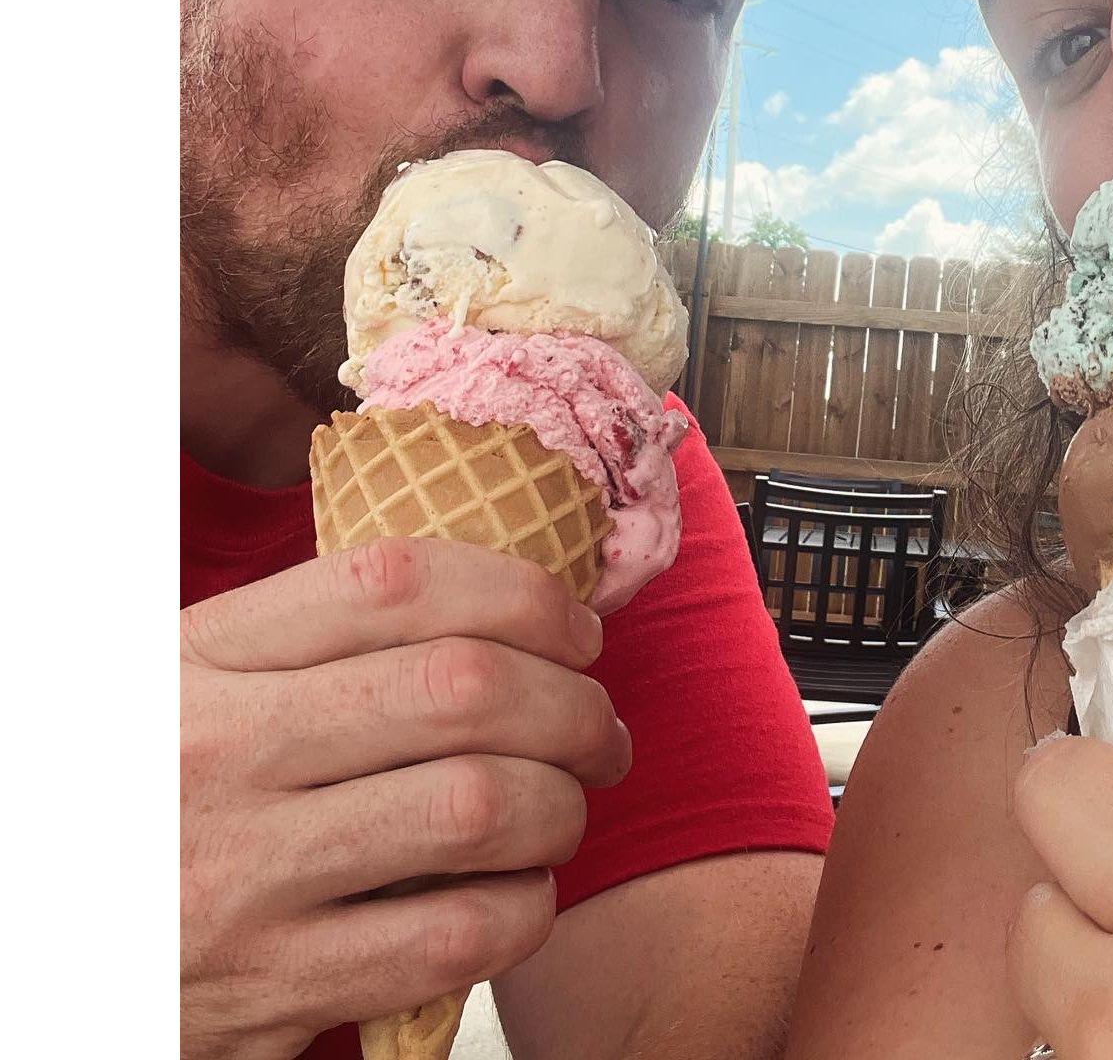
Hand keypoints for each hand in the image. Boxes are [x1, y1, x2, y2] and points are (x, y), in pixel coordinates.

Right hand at [181, 537, 631, 1059]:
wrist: (48, 955)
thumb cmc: (154, 795)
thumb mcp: (188, 688)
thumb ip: (314, 641)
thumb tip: (503, 606)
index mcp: (201, 657)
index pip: (393, 581)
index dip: (519, 591)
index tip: (573, 627)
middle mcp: (218, 753)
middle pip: (459, 688)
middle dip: (572, 703)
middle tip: (599, 729)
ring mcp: (241, 877)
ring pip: (475, 807)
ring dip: (560, 804)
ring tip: (565, 806)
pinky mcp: (267, 991)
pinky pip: (452, 936)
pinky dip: (524, 909)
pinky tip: (520, 893)